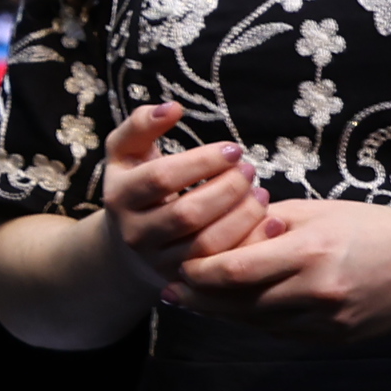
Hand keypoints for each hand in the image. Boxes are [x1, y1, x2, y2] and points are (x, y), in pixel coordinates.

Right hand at [98, 104, 266, 288]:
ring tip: (261, 192)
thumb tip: (173, 108)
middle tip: (251, 169)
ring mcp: (161, 262)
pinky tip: (270, 221)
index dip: (201, 162)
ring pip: (208, 244)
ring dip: (243, 216)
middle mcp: (136, 233)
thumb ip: (141, 125)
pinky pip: (225, 266)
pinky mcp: (188, 282)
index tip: (233, 149)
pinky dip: (251, 243)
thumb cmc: (135, 187)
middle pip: (187, 213)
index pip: (161, 178)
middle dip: (227, 189)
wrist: (125, 246)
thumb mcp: (126, 154)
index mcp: (120, 197)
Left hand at [173, 198, 390, 339]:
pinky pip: (283, 332)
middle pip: (241, 302)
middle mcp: (318, 290)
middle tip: (171, 291)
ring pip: (259, 322)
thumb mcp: (317, 211)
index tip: (178, 266)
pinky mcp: (338, 337)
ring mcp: (330, 320)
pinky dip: (257, 321)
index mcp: (310, 251)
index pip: (236, 270)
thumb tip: (219, 236)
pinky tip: (239, 309)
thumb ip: (265, 225)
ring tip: (197, 300)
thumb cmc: (371, 226)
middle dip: (202, 298)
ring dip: (225, 313)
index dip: (200, 273)